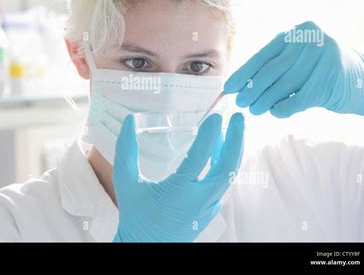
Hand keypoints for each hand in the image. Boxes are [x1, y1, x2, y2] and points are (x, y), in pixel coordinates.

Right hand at [112, 112, 244, 241]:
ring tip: (228, 131)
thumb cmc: (135, 215)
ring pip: (228, 175)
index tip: (215, 117)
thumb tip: (130, 121)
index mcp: (178, 191)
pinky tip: (218, 153)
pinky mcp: (210, 211)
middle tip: (238, 118)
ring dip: (231, 151)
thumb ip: (126, 150)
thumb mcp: (126, 181)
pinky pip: (223, 184)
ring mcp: (207, 207)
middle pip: (227, 166)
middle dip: (236, 139)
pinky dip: (224, 165)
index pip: (200, 157)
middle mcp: (198, 200)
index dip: (210, 134)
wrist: (143, 247)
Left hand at [224, 21, 363, 118]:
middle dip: (252, 89)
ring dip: (264, 101)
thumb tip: (238, 85)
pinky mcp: (331, 80)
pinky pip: (298, 99)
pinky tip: (275, 112)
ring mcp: (323, 59)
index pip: (263, 55)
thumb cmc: (318, 71)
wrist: (363, 80)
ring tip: (254, 110)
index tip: (229, 89)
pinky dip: (283, 108)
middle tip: (240, 103)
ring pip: (283, 85)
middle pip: (271, 70)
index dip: (243, 74)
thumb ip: (272, 66)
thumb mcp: (296, 60)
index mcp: (297, 32)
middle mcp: (311, 41)